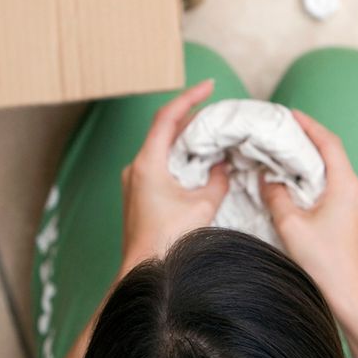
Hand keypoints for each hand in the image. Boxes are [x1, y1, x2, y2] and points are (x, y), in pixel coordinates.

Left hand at [120, 80, 229, 267]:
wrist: (144, 271)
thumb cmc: (169, 240)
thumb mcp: (203, 205)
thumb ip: (217, 180)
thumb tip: (222, 166)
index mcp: (147, 163)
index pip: (168, 117)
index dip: (189, 97)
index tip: (210, 86)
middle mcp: (136, 168)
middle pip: (164, 131)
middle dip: (191, 119)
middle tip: (217, 113)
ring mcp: (134, 181)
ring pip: (162, 149)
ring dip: (186, 140)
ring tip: (212, 136)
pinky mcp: (138, 194)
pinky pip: (159, 165)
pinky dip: (179, 158)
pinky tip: (198, 164)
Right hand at [260, 110, 357, 330]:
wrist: (355, 301)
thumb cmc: (327, 265)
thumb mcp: (291, 226)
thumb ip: (277, 196)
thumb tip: (268, 178)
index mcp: (346, 185)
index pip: (328, 142)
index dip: (308, 125)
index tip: (289, 115)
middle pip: (332, 157)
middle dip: (306, 145)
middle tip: (281, 137)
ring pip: (334, 177)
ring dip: (311, 168)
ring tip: (286, 163)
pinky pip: (337, 194)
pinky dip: (317, 187)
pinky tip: (299, 195)